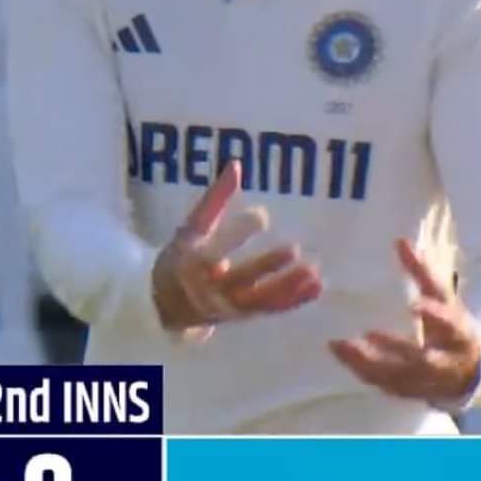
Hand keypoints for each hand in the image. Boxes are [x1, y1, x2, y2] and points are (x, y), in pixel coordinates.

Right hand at [149, 162, 321, 332]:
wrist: (163, 305)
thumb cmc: (180, 259)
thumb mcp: (191, 229)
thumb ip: (215, 200)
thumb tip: (236, 164)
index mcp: (192, 263)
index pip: (214, 250)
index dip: (238, 234)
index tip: (264, 215)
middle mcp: (209, 289)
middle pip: (239, 279)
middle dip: (265, 267)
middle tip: (294, 249)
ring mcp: (227, 306)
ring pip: (259, 299)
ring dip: (287, 288)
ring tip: (314, 272)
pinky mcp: (243, 315)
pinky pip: (269, 309)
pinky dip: (293, 301)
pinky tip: (317, 287)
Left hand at [326, 240, 480, 405]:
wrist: (469, 372)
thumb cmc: (452, 328)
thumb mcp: (444, 299)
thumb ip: (423, 274)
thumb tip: (400, 242)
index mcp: (459, 334)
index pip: (449, 325)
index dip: (434, 316)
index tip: (415, 305)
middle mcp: (445, 362)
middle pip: (419, 359)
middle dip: (390, 349)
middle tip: (361, 335)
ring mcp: (426, 382)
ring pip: (396, 376)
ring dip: (367, 363)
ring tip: (338, 344)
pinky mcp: (409, 392)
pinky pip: (383, 384)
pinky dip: (363, 371)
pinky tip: (342, 356)